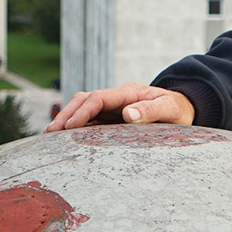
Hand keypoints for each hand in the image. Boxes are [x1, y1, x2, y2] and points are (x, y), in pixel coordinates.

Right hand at [45, 83, 195, 131]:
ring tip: (50, 135)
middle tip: (50, 132)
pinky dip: (75, 127)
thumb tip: (127, 114)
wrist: (181, 109)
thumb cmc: (176, 110)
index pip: (99, 98)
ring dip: (66, 119)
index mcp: (128, 92)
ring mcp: (112, 107)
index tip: (69, 126)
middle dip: (66, 114)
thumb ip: (150, 111)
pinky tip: (64, 138)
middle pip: (84, 100)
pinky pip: (89, 120)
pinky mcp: (111, 117)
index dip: (83, 111)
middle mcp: (116, 98)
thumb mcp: (169, 109)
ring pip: (83, 108)